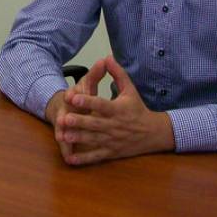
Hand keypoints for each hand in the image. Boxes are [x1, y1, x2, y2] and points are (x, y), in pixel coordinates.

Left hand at [56, 55, 174, 165]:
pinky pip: (96, 157)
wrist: (153, 133)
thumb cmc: (138, 109)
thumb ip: (118, 73)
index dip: (87, 102)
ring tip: (63, 135)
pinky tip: (71, 159)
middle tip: (63, 118)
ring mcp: (112, 140)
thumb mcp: (130, 89)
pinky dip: (84, 159)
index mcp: (118, 109)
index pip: (101, 105)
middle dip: (79, 122)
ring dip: (78, 139)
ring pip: (93, 140)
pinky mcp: (111, 152)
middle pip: (94, 124)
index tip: (73, 97)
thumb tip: (108, 57)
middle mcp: (114, 126)